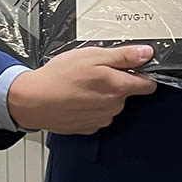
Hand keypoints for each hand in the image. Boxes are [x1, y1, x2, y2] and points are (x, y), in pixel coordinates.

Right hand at [6, 45, 157, 133]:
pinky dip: (90, 106)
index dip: (142, 73)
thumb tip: (146, 54)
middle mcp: (113, 107)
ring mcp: (101, 119)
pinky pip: (97, 114)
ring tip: (81, 85)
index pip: (148, 85)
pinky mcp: (88, 127)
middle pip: (126, 92)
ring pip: (111, 104)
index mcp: (118, 87)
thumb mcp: (93, 56)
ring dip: (102, 94)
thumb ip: (124, 56)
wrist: (33, 100)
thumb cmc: (60, 77)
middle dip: (116, 82)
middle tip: (95, 72)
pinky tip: (76, 97)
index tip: (134, 68)